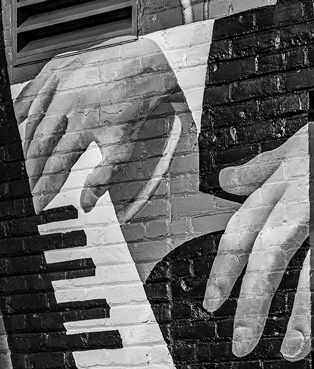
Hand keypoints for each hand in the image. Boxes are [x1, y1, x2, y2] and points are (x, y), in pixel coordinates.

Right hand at [16, 38, 181, 213]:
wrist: (143, 66)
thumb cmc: (134, 109)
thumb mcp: (123, 148)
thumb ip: (102, 177)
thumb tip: (87, 204)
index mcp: (84, 124)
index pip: (57, 166)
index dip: (45, 188)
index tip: (38, 204)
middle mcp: (67, 103)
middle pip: (40, 146)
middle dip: (31, 172)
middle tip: (27, 189)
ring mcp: (58, 84)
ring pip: (31, 122)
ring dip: (24, 147)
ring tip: (23, 166)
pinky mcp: (55, 68)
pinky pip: (30, 93)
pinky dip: (21, 111)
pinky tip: (17, 126)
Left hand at [204, 99, 313, 357]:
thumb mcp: (297, 149)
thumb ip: (261, 171)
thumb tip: (226, 181)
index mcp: (285, 183)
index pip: (243, 229)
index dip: (224, 269)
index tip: (212, 306)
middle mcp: (310, 193)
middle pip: (272, 250)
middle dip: (254, 299)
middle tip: (242, 344)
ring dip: (308, 310)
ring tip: (295, 350)